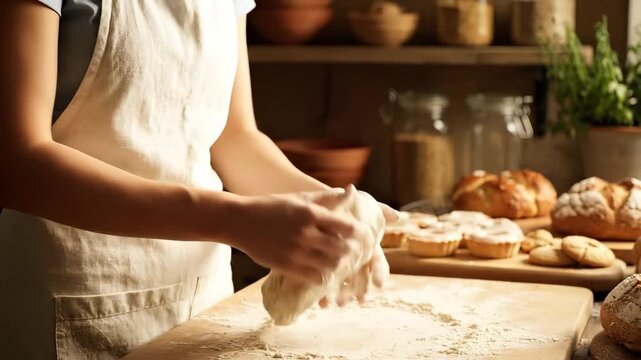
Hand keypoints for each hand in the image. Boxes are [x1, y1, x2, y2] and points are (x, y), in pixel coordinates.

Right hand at [232, 189, 356, 284]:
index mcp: (311, 213)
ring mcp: (295, 251)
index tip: (360, 236)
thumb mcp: (299, 198)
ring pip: (330, 265)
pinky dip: (323, 276)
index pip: (347, 227)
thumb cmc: (272, 206)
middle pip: (342, 249)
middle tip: (352, 252)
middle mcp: (305, 233)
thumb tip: (350, 190)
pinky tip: (323, 271)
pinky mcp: (286, 266)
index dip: (357, 234)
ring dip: (338, 265)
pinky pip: (314, 277)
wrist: (240, 221)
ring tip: (338, 262)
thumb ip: (326, 198)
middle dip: (350, 251)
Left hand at [319, 194, 395, 306]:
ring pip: (346, 285)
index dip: (379, 272)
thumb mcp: (349, 204)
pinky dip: (325, 296)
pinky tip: (323, 304)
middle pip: (363, 277)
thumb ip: (373, 209)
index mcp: (366, 246)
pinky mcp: (324, 269)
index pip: (377, 261)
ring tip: (340, 304)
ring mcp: (341, 266)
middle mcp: (356, 258)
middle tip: (361, 300)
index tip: (379, 284)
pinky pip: (327, 285)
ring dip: (345, 296)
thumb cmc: (334, 207)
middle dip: (362, 290)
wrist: (311, 209)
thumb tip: (398, 216)